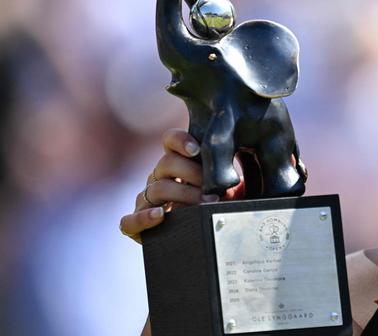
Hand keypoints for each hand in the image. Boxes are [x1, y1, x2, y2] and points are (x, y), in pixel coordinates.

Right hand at [118, 129, 240, 243]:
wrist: (206, 241)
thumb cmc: (221, 210)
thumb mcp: (228, 191)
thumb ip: (229, 178)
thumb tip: (243, 176)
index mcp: (177, 163)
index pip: (170, 141)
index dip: (180, 141)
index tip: (197, 150)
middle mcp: (158, 178)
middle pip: (165, 164)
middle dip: (191, 173)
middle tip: (213, 187)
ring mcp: (146, 200)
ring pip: (156, 189)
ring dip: (181, 195)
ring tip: (204, 204)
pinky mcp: (136, 225)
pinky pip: (129, 220)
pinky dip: (143, 218)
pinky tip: (161, 216)